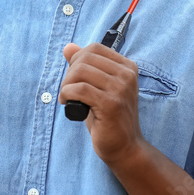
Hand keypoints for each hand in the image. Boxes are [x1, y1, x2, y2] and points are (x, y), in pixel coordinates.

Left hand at [60, 43, 146, 164]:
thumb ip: (85, 65)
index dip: (77, 60)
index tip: (74, 78)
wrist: (125, 147)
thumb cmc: (108, 117)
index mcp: (127, 67)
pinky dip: (66, 94)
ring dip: (66, 85)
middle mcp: (127, 75)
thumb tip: (68, 47)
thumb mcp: (97, 87)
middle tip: (68, 90)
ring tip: (67, 97)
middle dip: (69, 73)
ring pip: (80, 72)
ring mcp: (120, 89)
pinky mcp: (111, 104)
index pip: (94, 48)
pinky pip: (79, 89)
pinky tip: (67, 103)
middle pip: (85, 58)